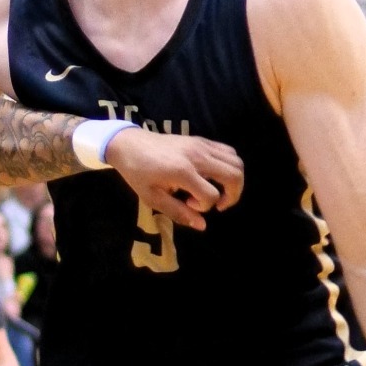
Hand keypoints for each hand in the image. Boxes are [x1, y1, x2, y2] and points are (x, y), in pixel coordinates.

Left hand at [104, 130, 244, 230]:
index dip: (204, 207)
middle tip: (219, 205)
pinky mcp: (202, 140)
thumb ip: (178, 212)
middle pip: (234, 175)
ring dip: (234, 180)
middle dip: (232, 196)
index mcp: (182, 172)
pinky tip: (214, 176)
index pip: (211, 195)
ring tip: (219, 190)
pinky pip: (229, 151)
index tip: (189, 204)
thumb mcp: (151, 197)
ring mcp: (201, 145)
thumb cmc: (137, 172)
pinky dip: (229, 165)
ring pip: (236, 162)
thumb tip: (202, 226)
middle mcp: (197, 156)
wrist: (129, 144)